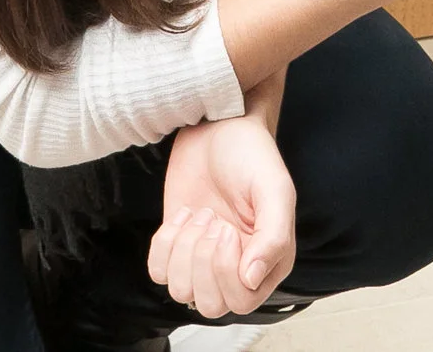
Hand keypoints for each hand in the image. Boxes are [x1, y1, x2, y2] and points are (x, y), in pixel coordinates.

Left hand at [148, 113, 296, 318]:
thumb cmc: (251, 156)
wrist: (218, 127)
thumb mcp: (274, 189)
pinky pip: (158, 272)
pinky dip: (164, 245)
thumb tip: (252, 278)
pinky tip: (182, 216)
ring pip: (181, 291)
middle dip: (202, 262)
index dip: (227, 271)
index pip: (244, 300)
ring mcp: (204, 260)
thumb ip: (273, 237)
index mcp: (269, 262)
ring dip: (184, 250)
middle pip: (211, 305)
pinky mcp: (177, 247)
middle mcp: (238, 268)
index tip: (227, 228)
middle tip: (212, 219)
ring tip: (200, 214)